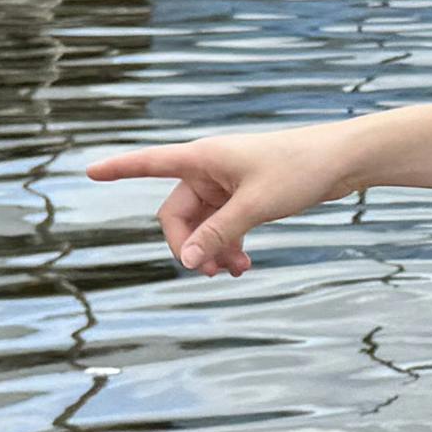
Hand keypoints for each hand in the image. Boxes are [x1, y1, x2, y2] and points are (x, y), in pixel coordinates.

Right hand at [85, 125, 359, 273]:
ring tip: (232, 274)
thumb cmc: (299, 169)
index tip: (89, 171)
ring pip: (202, 226)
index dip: (119, 168)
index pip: (150, 163)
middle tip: (207, 273)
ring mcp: (226, 184)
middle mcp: (208, 169)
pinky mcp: (244, 196)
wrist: (342, 161)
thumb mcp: (255, 206)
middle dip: (188, 245)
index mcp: (202, 158)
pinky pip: (223, 226)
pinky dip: (228, 246)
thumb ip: (219, 233)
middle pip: (177, 214)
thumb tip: (186, 261)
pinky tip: (242, 266)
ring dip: (210, 250)